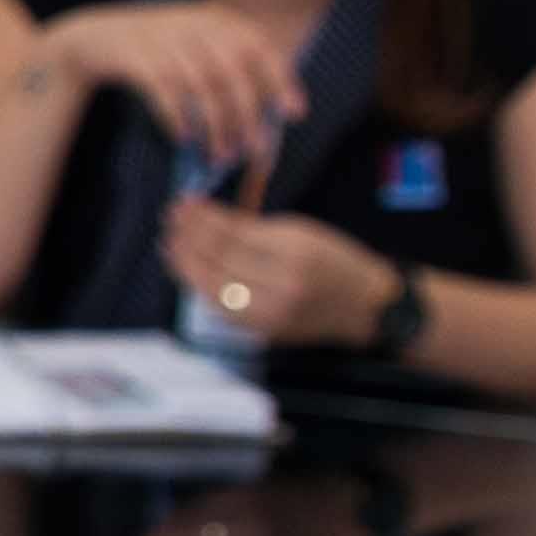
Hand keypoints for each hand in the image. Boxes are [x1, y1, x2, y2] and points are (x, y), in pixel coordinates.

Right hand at [45, 0, 304, 175]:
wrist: (97, 36)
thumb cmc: (157, 46)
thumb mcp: (196, 38)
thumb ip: (231, 61)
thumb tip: (272, 105)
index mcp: (215, 18)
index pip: (258, 46)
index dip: (280, 80)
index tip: (295, 113)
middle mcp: (192, 24)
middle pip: (231, 73)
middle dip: (247, 115)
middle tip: (255, 149)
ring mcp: (163, 40)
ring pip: (200, 89)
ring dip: (215, 126)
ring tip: (221, 155)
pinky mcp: (137, 58)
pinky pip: (166, 94)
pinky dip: (178, 119)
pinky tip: (186, 140)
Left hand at [160, 199, 394, 349]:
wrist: (366, 306)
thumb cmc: (335, 261)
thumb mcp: (302, 231)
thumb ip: (254, 227)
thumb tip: (206, 217)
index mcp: (296, 253)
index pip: (234, 235)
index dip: (204, 219)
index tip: (184, 204)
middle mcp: (283, 286)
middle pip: (220, 261)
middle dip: (189, 238)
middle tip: (170, 220)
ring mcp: (272, 313)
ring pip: (214, 288)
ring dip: (186, 265)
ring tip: (169, 244)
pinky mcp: (264, 331)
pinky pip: (223, 309)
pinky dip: (202, 289)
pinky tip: (188, 272)